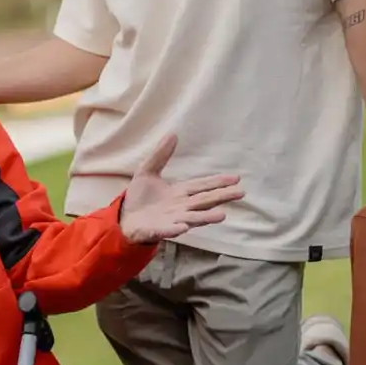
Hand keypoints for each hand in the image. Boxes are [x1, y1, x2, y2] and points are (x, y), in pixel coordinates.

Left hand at [119, 134, 244, 244]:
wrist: (124, 218)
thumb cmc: (140, 197)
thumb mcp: (147, 171)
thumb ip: (160, 155)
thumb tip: (173, 134)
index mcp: (179, 193)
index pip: (202, 186)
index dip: (217, 182)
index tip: (236, 178)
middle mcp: (181, 207)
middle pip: (204, 201)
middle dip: (221, 197)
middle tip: (240, 192)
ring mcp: (171, 220)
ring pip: (192, 218)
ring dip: (206, 217)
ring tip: (222, 215)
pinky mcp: (158, 230)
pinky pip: (168, 230)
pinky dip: (175, 229)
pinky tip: (183, 227)